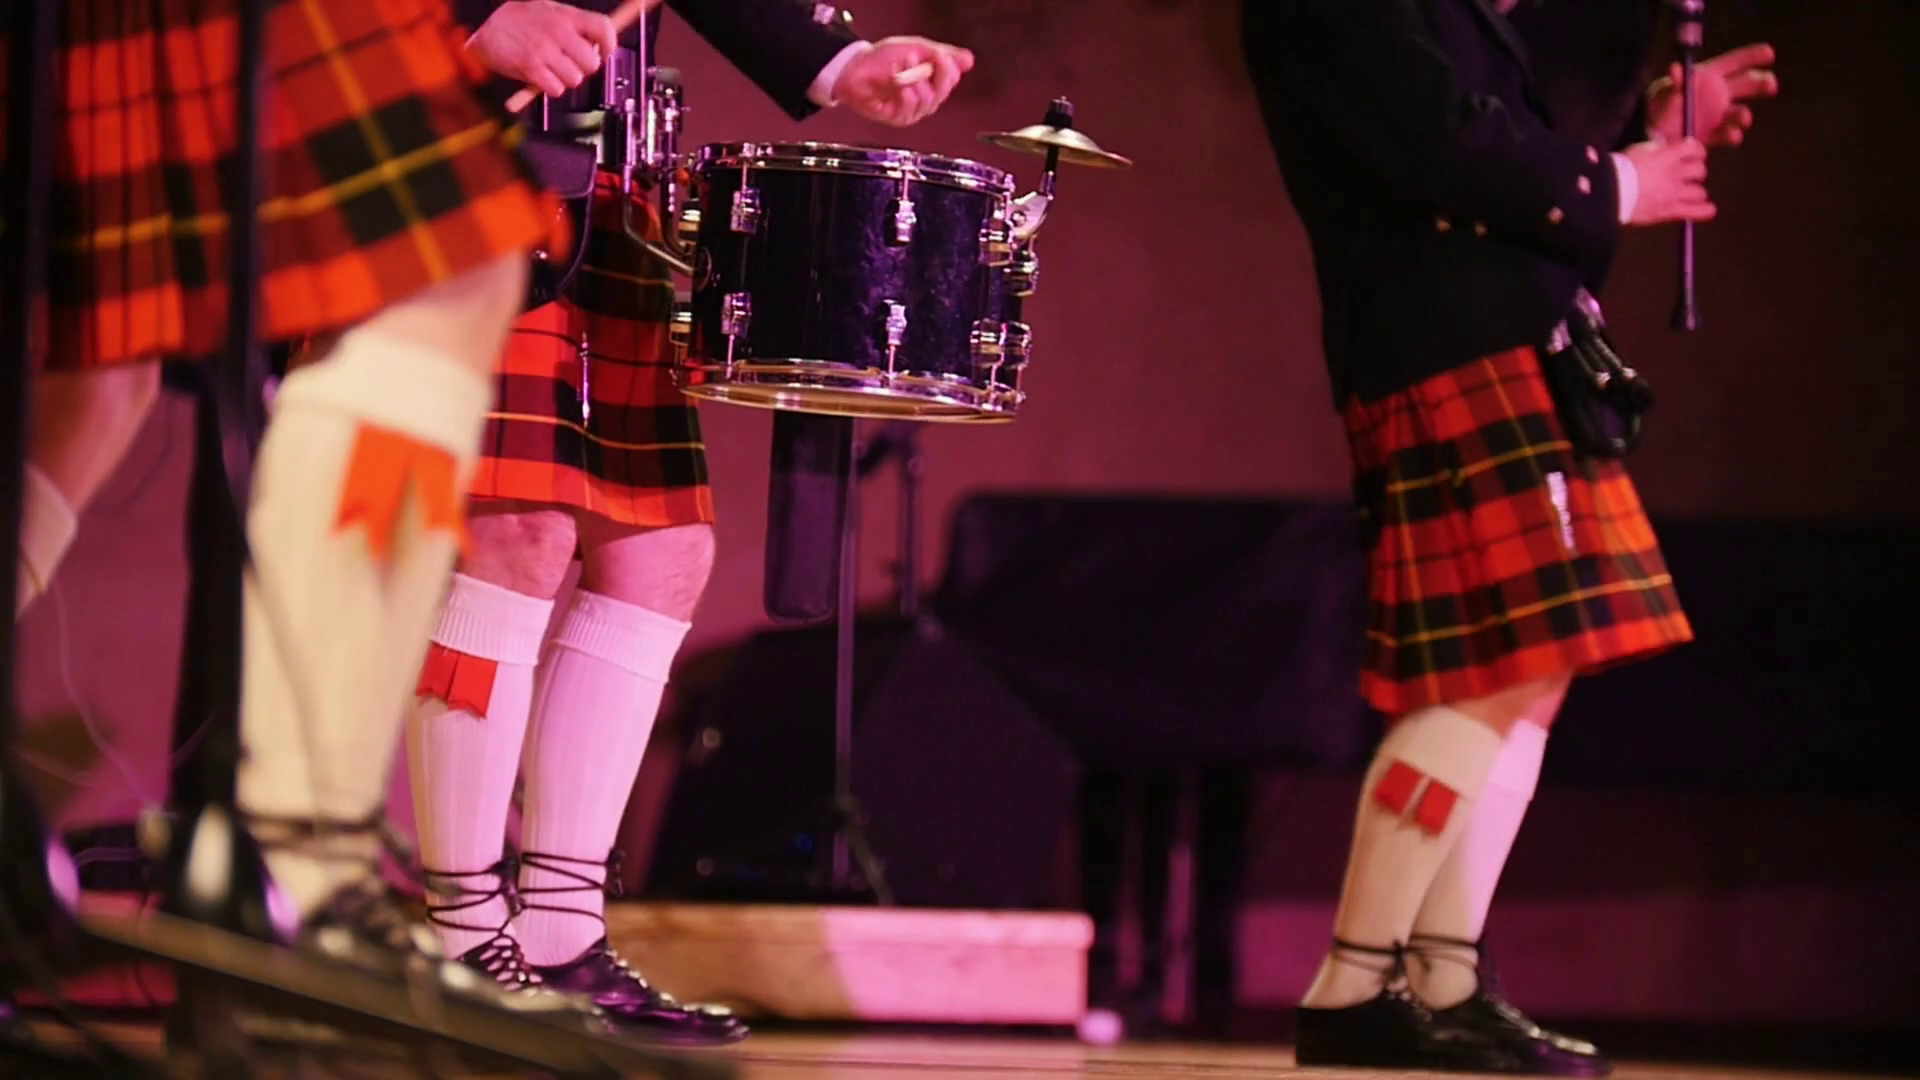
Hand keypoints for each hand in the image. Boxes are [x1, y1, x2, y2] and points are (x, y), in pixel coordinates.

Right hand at [467, 0, 617, 96]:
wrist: (488, 29)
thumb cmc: (521, 21)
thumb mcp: (550, 12)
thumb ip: (574, 26)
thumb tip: (600, 45)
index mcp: (566, 15)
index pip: (603, 28)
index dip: (610, 45)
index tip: (605, 53)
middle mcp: (558, 31)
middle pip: (592, 63)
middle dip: (584, 68)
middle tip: (571, 63)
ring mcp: (545, 50)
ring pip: (575, 80)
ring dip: (566, 79)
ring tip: (552, 68)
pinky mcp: (531, 68)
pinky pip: (556, 89)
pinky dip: (551, 88)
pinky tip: (542, 76)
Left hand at [832, 36, 974, 126]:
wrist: (854, 69)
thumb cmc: (882, 58)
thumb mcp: (914, 48)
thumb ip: (941, 53)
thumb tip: (969, 60)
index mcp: (931, 79)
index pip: (951, 78)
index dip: (948, 69)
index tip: (939, 57)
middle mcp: (925, 97)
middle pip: (942, 92)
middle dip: (934, 78)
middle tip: (924, 64)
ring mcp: (912, 110)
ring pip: (928, 103)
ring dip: (917, 87)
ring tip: (903, 76)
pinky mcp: (898, 119)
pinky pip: (911, 112)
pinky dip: (907, 99)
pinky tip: (901, 90)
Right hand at [1623, 138, 1714, 225]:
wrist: (1610, 193)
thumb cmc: (1618, 170)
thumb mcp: (1636, 151)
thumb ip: (1651, 151)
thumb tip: (1659, 150)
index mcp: (1667, 156)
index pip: (1692, 147)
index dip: (1695, 149)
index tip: (1691, 152)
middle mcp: (1676, 173)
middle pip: (1700, 170)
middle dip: (1695, 172)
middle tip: (1688, 175)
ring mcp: (1675, 193)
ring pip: (1700, 191)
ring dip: (1696, 191)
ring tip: (1690, 193)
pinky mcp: (1670, 211)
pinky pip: (1694, 212)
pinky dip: (1704, 211)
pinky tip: (1709, 209)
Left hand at [1646, 42, 1777, 147]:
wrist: (1650, 134)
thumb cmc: (1657, 105)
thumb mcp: (1664, 92)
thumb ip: (1674, 83)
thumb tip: (1675, 68)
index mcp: (1708, 78)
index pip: (1733, 63)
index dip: (1751, 56)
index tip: (1769, 53)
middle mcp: (1718, 95)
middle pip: (1746, 86)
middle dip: (1761, 84)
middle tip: (1770, 85)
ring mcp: (1717, 116)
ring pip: (1738, 113)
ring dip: (1743, 115)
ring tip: (1743, 117)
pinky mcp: (1712, 135)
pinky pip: (1726, 135)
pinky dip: (1731, 135)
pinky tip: (1733, 135)